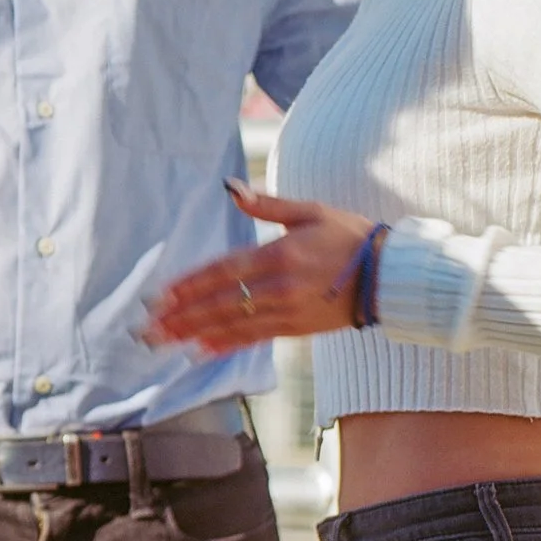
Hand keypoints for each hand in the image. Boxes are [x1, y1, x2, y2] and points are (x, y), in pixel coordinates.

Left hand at [143, 184, 377, 351]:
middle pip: (221, 303)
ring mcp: (289, 311)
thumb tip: (230, 189)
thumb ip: (267, 205)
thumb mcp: (310, 212)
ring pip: (233, 325)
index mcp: (280, 255)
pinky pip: (255, 339)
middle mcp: (281, 287)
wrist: (392, 275)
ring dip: (195, 334)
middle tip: (148, 328)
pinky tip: (200, 351)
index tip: (159, 295)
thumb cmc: (352, 236)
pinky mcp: (297, 329)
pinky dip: (226, 346)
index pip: (224, 272)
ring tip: (164, 341)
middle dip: (181, 316)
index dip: (189, 285)